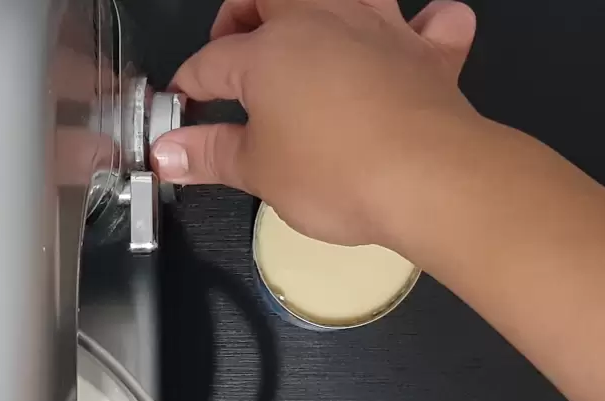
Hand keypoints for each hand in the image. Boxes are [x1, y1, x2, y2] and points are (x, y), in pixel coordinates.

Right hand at [152, 0, 482, 248]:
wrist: (429, 178)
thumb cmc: (337, 174)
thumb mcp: (258, 173)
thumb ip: (210, 154)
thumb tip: (167, 152)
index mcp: (269, 50)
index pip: (212, 61)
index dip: (190, 85)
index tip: (181, 109)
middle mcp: (323, 21)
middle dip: (244, 12)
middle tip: (235, 46)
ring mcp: (381, 29)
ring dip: (323, 3)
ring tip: (308, 29)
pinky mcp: (430, 53)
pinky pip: (437, 19)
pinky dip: (426, 23)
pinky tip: (411, 39)